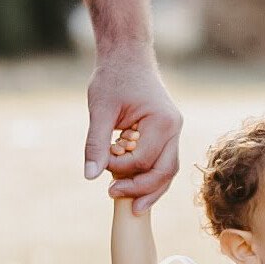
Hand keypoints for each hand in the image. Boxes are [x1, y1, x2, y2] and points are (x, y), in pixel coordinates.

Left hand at [84, 50, 181, 213]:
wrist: (127, 56)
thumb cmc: (114, 77)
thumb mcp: (100, 109)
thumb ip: (96, 143)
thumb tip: (90, 176)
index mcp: (163, 122)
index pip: (142, 160)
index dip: (120, 168)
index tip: (101, 162)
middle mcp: (174, 128)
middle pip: (164, 172)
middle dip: (141, 189)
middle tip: (113, 197)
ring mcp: (174, 132)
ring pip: (167, 171)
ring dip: (150, 189)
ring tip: (133, 207)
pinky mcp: (167, 134)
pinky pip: (162, 161)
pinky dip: (150, 176)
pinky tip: (135, 187)